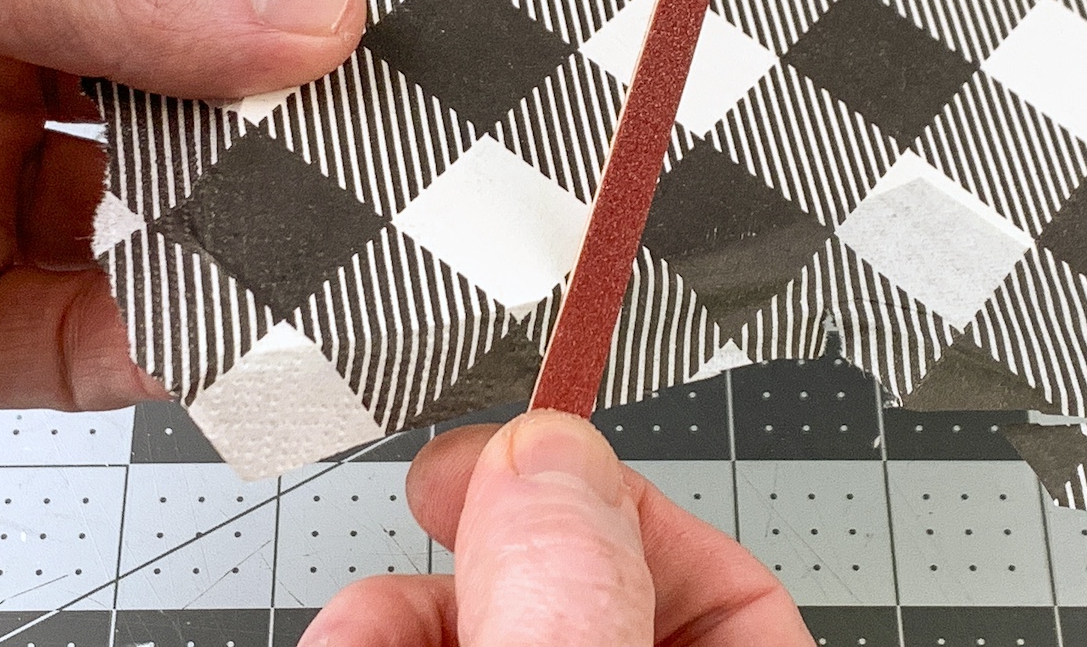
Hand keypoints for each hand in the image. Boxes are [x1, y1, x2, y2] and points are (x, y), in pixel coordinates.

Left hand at [0, 0, 365, 439]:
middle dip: (256, 117)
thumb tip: (299, 5)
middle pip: (155, 88)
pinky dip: (164, 341)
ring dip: (229, 235)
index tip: (347, 12)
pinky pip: (79, 338)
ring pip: (137, 220)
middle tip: (362, 135)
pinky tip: (223, 324)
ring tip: (324, 236)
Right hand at [301, 411, 812, 646]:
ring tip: (355, 632)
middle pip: (584, 602)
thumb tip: (550, 459)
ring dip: (399, 612)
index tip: (530, 457)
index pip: (731, 596)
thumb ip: (568, 605)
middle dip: (487, 548)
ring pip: (481, 633)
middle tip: (430, 493)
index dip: (630, 505)